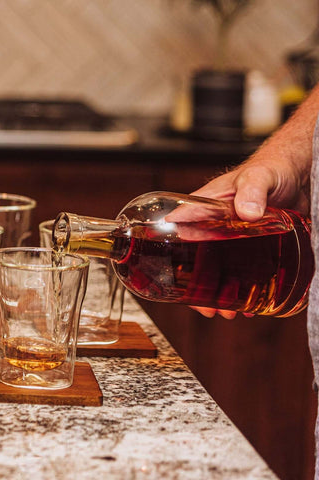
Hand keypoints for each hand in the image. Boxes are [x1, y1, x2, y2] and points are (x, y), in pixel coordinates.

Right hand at [185, 90, 318, 317]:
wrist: (304, 172)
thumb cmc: (273, 167)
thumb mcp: (259, 176)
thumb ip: (251, 191)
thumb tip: (246, 211)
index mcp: (207, 207)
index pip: (182, 230)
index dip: (175, 254)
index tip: (174, 275)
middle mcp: (218, 226)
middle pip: (200, 259)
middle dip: (199, 285)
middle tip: (205, 308)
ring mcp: (240, 239)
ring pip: (223, 269)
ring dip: (222, 292)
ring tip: (227, 313)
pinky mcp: (262, 248)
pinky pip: (249, 272)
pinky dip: (247, 289)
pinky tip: (252, 304)